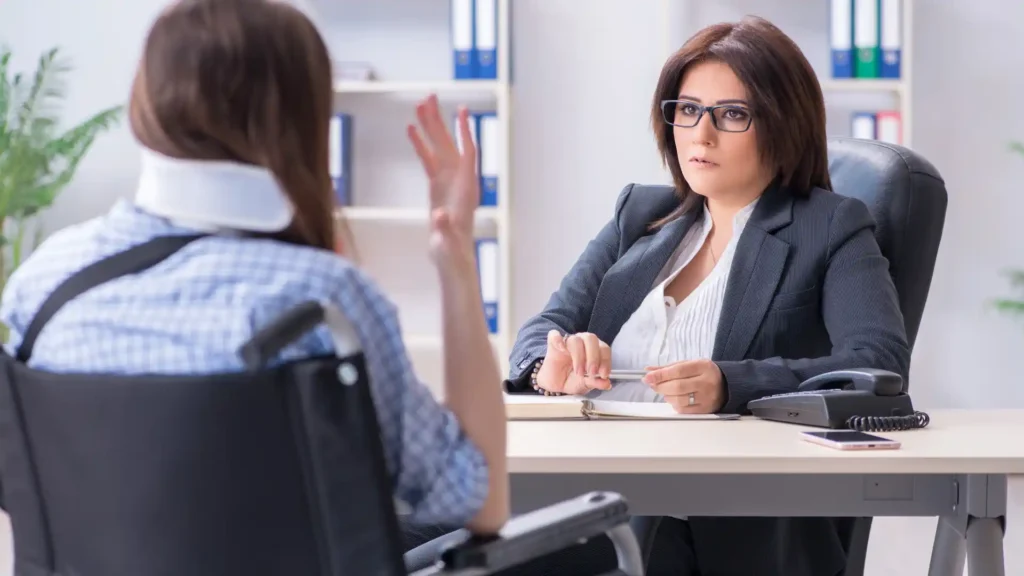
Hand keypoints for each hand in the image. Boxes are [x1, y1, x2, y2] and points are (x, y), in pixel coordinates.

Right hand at [407, 95, 478, 268]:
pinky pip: (428, 160)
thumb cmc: (452, 251)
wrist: (451, 259)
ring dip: (429, 127)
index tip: (461, 111)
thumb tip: (439, 215)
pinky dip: (420, 145)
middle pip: (449, 144)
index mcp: (466, 189)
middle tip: (429, 96)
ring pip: (438, 148)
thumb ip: (444, 226)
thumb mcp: (447, 241)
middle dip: (440, 121)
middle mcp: (459, 180)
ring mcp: (447, 182)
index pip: (467, 154)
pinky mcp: (436, 186)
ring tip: (419, 104)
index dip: (464, 133)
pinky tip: (411, 129)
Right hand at [535, 330, 611, 394]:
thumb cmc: (571, 380)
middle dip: (593, 357)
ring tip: (579, 372)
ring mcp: (568, 341)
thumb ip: (596, 383)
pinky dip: (558, 339)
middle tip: (592, 372)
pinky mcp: (553, 344)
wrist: (554, 384)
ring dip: (579, 356)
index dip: (605, 360)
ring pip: (576, 340)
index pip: (603, 348)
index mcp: (594, 349)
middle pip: (591, 339)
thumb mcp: (585, 385)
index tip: (603, 374)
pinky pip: (554, 335)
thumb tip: (607, 383)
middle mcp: (582, 342)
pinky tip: (561, 349)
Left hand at [642, 359, 725, 413]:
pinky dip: (674, 405)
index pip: (678, 371)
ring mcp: (707, 398)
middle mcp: (707, 383)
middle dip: (660, 386)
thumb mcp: (690, 365)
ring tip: (666, 392)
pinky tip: (674, 399)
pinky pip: (684, 410)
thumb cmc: (704, 374)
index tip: (647, 377)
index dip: (660, 375)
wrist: (727, 385)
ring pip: (679, 400)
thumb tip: (649, 370)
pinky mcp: (706, 410)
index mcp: (703, 367)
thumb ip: (669, 367)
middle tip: (653, 385)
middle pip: (677, 387)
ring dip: (667, 396)